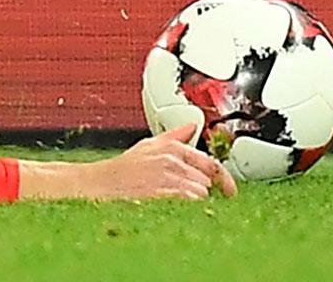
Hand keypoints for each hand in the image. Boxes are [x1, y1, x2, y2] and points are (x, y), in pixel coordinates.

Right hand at [21, 127, 236, 200]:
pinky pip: (190, 202)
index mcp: (171, 147)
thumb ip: (174, 136)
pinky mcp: (162, 192)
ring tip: (172, 199)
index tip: (231, 191)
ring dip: (192, 199)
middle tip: (184, 194)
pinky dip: (188, 206)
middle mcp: (171, 159)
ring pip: (200, 193)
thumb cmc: (124, 169)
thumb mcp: (148, 146)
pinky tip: (173, 205)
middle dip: (201, 188)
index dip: (225, 179)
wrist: (101, 184)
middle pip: (207, 180)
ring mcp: (167, 176)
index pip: (210, 162)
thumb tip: (193, 124)